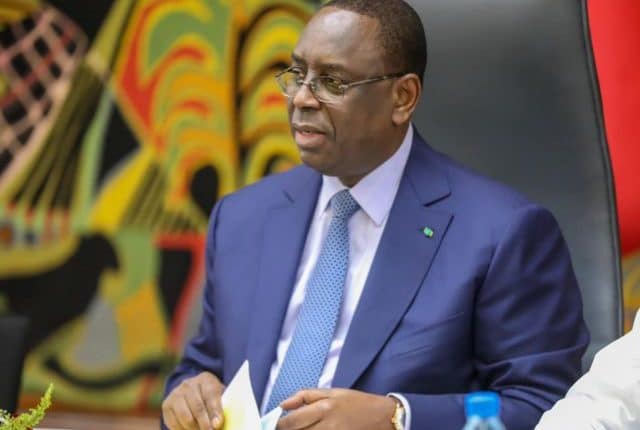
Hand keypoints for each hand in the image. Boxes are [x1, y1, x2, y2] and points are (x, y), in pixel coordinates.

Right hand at [162, 372, 225, 429]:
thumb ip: (221, 406)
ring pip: (186, 417)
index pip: (211, 394)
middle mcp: (189, 384)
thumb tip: (216, 424)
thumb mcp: (219, 396)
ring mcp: (176, 393)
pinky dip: (183, 429)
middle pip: (197, 407)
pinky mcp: (166, 405)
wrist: (191, 392)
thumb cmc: (210, 398)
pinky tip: (191, 429)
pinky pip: (174, 423)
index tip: (217, 424)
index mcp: (205, 379)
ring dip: (194, 428)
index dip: (215, 410)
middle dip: (204, 423)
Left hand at [276, 388, 396, 429]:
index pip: (291, 422)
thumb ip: (305, 396)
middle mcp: (327, 425)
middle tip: (285, 428)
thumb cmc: (356, 402)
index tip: (275, 424)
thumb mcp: (332, 392)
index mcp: (323, 408)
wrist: (382, 417)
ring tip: (300, 429)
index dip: (279, 425)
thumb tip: (282, 404)